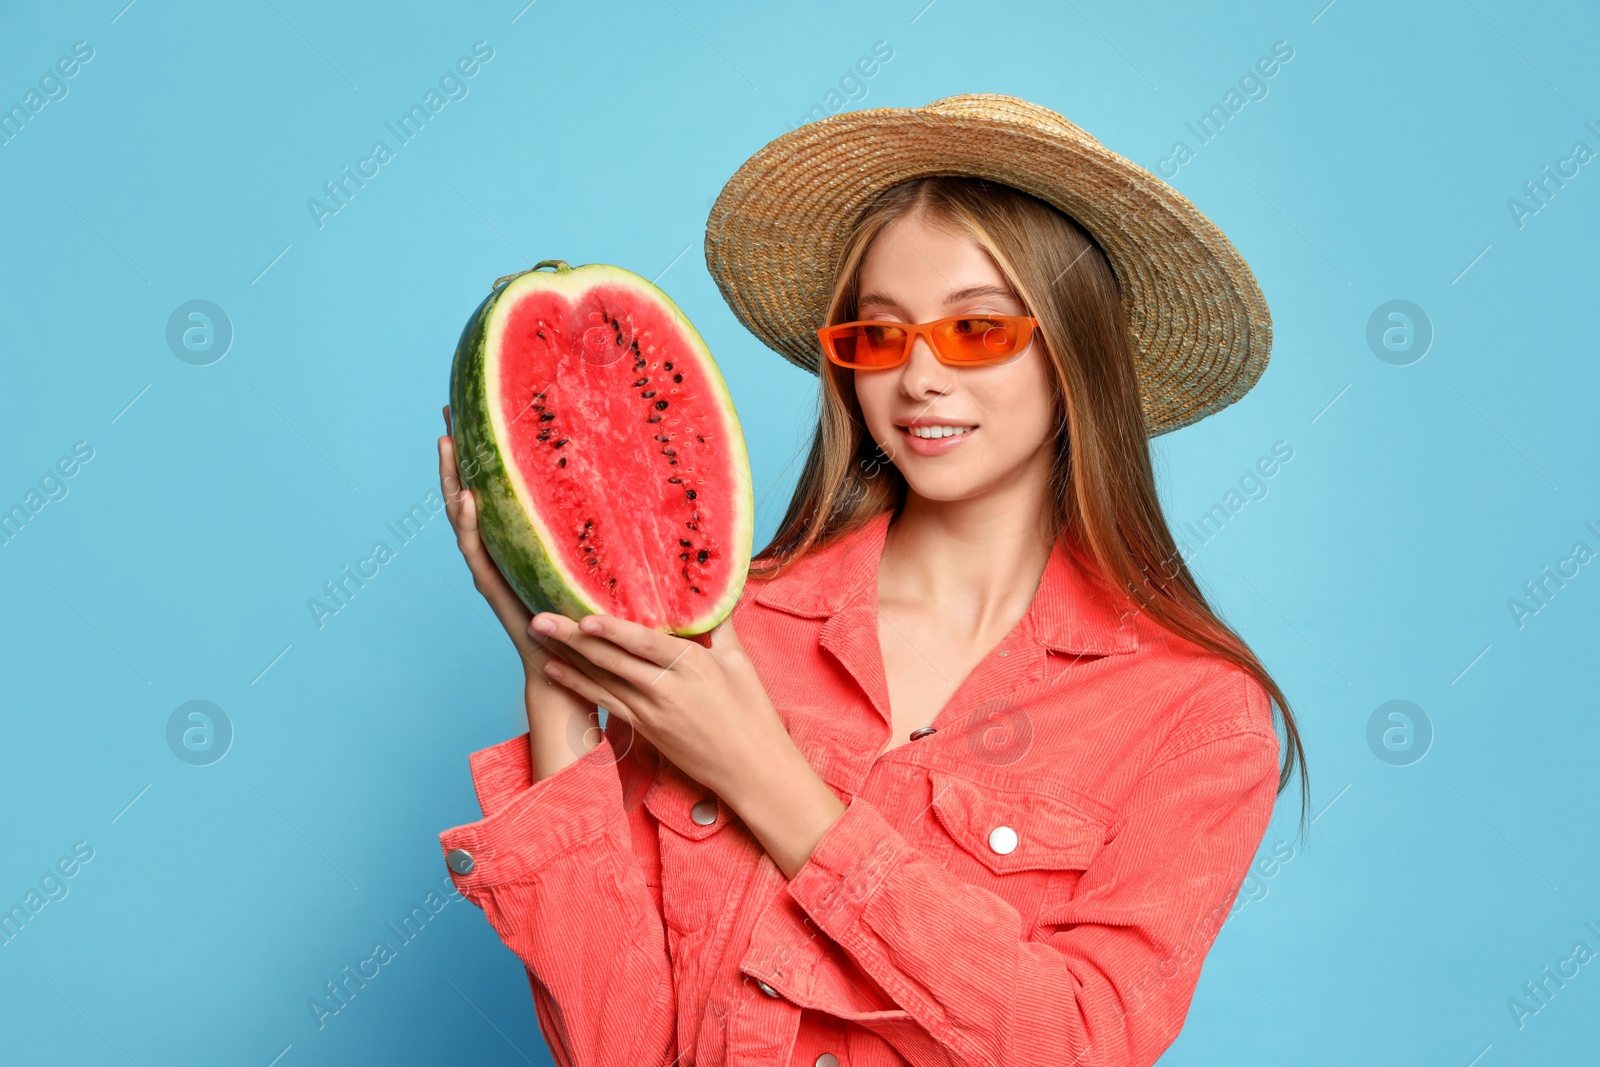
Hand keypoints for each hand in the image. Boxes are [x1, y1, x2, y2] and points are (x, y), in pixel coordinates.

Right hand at [437, 405, 593, 728]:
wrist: (588, 672)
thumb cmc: (607, 616)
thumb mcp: (616, 560)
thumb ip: (625, 526)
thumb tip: (669, 481)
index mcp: (528, 542)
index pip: (503, 487)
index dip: (491, 450)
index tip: (485, 406)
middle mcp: (506, 553)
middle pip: (474, 494)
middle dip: (461, 454)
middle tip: (450, 408)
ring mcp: (499, 572)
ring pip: (466, 520)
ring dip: (454, 481)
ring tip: (448, 442)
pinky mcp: (502, 594)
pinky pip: (481, 557)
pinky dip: (470, 526)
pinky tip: (468, 498)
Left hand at [527, 611, 790, 805]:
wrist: (752, 769)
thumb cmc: (753, 714)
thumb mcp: (740, 663)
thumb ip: (720, 627)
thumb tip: (712, 595)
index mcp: (692, 666)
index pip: (645, 644)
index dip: (613, 632)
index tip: (584, 618)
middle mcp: (665, 690)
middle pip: (611, 660)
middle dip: (571, 638)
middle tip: (538, 618)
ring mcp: (650, 713)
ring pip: (600, 680)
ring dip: (566, 657)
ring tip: (538, 636)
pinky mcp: (644, 729)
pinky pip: (604, 702)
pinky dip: (578, 685)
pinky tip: (555, 670)